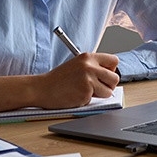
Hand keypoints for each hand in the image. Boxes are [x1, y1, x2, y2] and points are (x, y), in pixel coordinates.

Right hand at [0, 52, 118, 114]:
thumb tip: (111, 75)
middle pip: (115, 78)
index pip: (114, 61)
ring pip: (109, 91)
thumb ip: (93, 67)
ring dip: (100, 95)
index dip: (111, 70)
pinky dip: (88, 100)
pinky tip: (76, 95)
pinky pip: (96, 100)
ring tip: (84, 91)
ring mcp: (88, 79)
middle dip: (109, 85)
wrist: (42, 88)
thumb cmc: (58, 79)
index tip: (104, 75)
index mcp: (88, 57)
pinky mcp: (85, 92)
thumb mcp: (76, 65)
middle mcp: (90, 66)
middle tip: (97, 87)